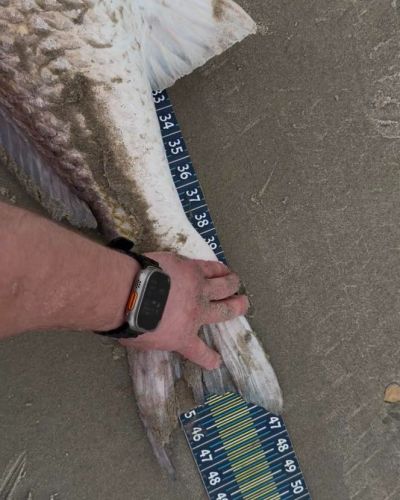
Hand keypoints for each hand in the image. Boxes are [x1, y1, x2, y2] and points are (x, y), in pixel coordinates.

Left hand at [119, 252, 248, 369]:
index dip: (209, 358)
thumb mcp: (141, 340)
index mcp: (182, 337)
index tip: (216, 361)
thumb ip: (154, 337)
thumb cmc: (129, 320)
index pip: (199, 352)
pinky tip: (224, 268)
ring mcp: (197, 289)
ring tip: (237, 283)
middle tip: (244, 304)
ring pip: (224, 286)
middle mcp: (196, 313)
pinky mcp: (191, 268)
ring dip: (232, 284)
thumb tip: (150, 331)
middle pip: (224, 311)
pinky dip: (220, 268)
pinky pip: (211, 267)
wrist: (132, 292)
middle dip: (236, 308)